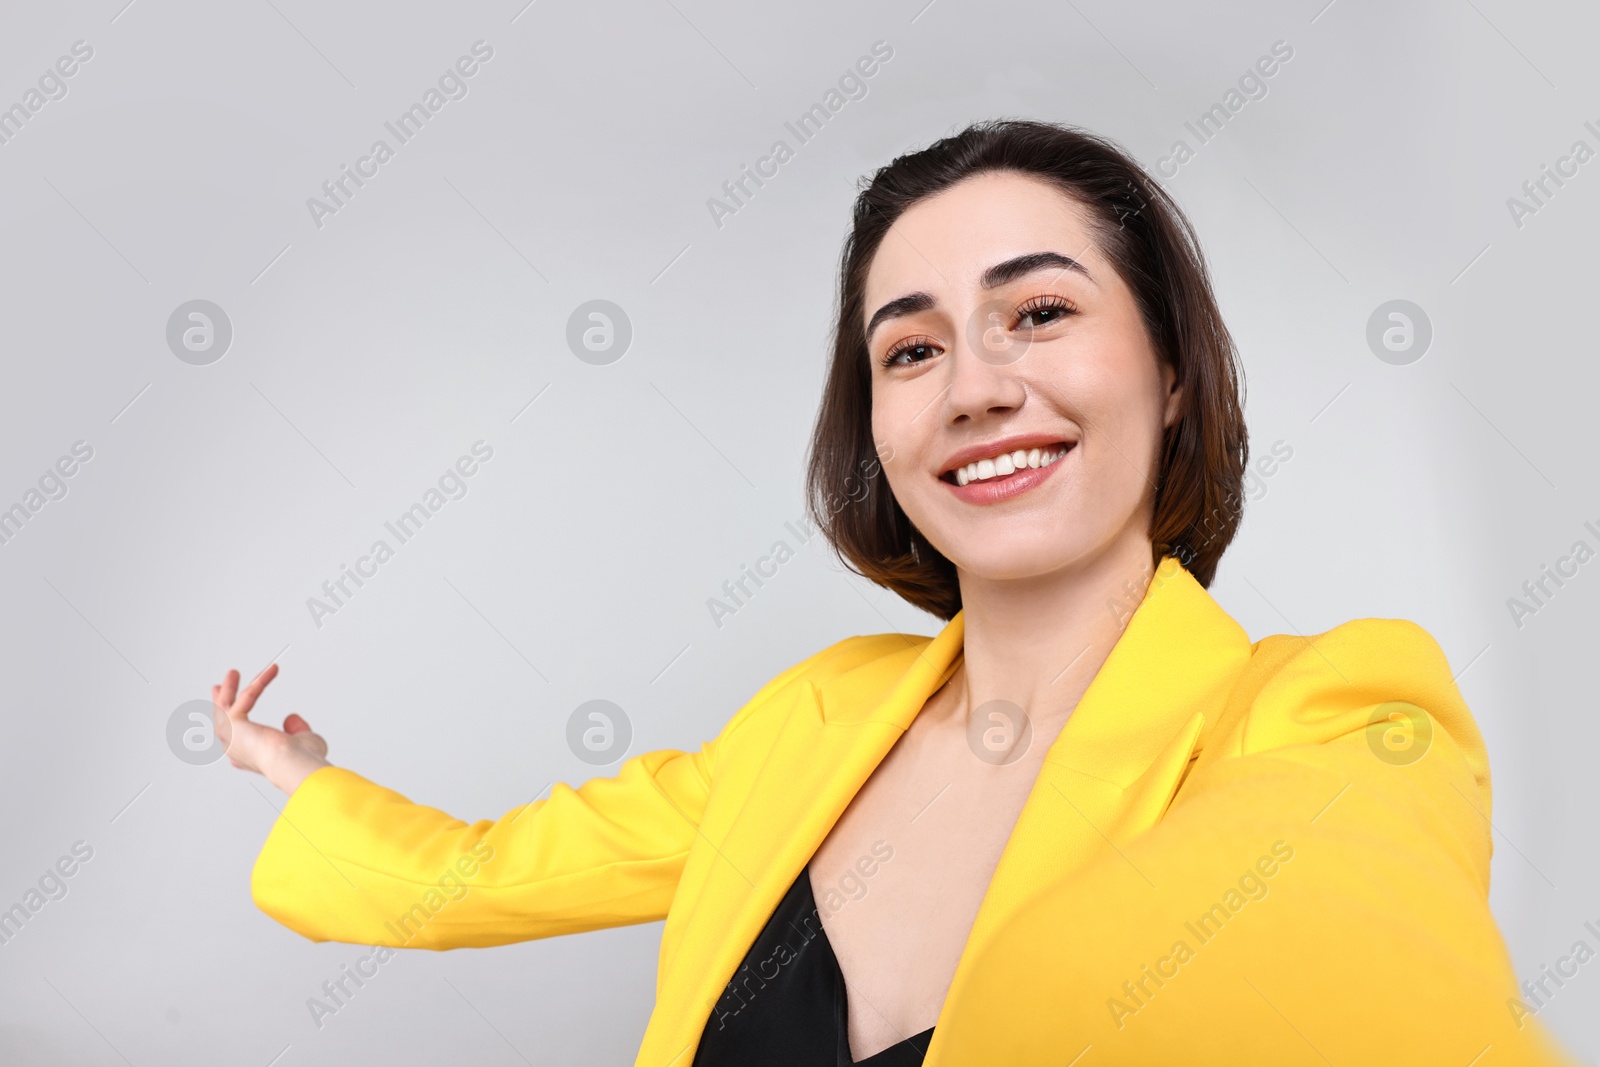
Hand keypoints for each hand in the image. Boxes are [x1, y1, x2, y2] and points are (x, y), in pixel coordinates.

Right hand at [212, 663, 330, 794]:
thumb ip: (296, 730)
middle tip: (219, 685)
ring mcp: (229, 736)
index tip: (233, 708)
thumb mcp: (302, 740)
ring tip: (234, 672)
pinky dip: (260, 682)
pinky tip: (271, 671)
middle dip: (221, 700)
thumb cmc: (300, 758)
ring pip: (225, 705)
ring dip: (230, 687)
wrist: (293, 762)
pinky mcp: (231, 723)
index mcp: (248, 755)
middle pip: (222, 719)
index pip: (234, 736)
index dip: (231, 719)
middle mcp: (235, 747)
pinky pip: (246, 696)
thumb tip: (292, 718)